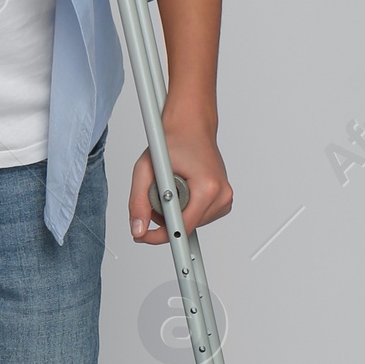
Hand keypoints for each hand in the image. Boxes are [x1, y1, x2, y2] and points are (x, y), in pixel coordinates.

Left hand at [130, 113, 231, 242]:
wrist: (191, 126)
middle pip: (187, 227)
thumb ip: (138, 202)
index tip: (145, 237)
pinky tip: (180, 193)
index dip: (160, 235)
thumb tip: (138, 230)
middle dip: (165, 219)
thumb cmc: (173, 140)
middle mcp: (222, 195)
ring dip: (175, 215)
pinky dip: (186, 210)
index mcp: (208, 187)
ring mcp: (225, 199)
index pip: (183, 227)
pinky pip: (199, 217)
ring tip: (169, 190)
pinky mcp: (224, 200)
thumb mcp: (146, 169)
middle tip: (155, 195)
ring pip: (192, 224)